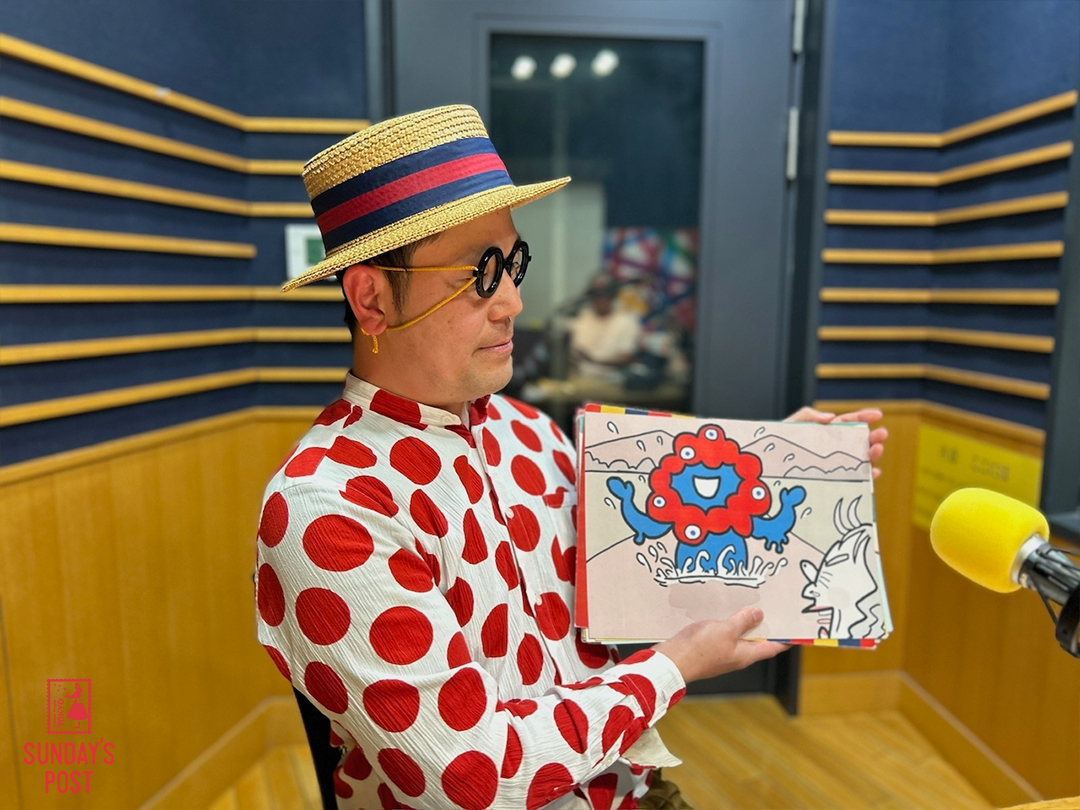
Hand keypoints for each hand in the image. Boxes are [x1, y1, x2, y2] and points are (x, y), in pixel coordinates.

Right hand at [652, 607, 788, 683]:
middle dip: (763, 626)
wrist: (671, 662)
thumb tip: (759, 614)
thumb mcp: (726, 631)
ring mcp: (720, 653)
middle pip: (755, 641)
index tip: (796, 632)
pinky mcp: (706, 648)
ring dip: (742, 622)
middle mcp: (735, 656)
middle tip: (770, 608)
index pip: (772, 647)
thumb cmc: (699, 650)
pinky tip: (720, 611)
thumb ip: (743, 622)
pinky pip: (721, 634)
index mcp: (745, 654)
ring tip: (746, 604)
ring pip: (737, 636)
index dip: (785, 639)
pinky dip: (725, 623)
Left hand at [784, 406, 887, 478]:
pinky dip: (866, 476)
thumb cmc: (777, 446)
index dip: (864, 416)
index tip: (878, 414)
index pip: (849, 422)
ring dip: (872, 455)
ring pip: (859, 459)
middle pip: (859, 441)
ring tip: (876, 450)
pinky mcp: (833, 482)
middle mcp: (834, 449)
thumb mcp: (789, 426)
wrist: (767, 469)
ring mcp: (835, 466)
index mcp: (826, 433)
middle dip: (873, 437)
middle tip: (882, 434)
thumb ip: (806, 415)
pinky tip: (873, 472)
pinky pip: (854, 480)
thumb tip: (831, 417)